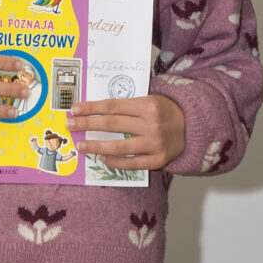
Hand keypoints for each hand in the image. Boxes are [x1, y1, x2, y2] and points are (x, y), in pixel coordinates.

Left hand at [71, 92, 187, 172]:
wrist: (191, 126)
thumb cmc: (165, 111)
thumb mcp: (150, 99)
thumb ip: (127, 105)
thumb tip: (95, 110)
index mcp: (148, 105)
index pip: (113, 106)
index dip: (91, 108)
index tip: (75, 109)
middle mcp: (151, 124)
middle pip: (112, 124)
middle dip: (87, 125)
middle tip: (70, 125)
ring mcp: (155, 144)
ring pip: (118, 147)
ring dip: (96, 146)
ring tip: (81, 146)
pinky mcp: (158, 160)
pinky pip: (131, 163)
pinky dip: (114, 161)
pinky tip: (102, 157)